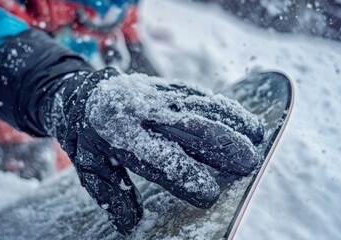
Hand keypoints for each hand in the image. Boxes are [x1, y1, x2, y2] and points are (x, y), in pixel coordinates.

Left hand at [40, 68, 262, 233]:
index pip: (159, 158)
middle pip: (189, 129)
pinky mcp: (167, 86)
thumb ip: (114, 194)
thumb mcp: (91, 168)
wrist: (82, 92)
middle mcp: (143, 112)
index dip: (186, 176)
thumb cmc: (88, 137)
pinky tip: (243, 117)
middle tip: (249, 165)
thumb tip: (130, 225)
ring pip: (201, 108)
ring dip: (232, 123)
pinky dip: (225, 108)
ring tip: (258, 138)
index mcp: (122, 136)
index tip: (210, 194)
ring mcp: (157, 95)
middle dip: (222, 147)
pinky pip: (201, 95)